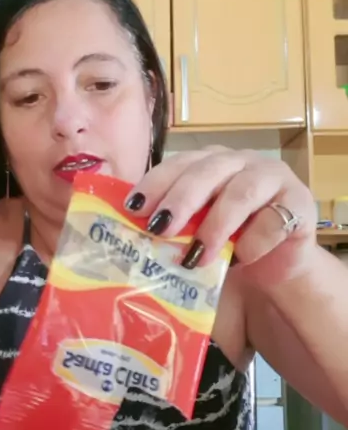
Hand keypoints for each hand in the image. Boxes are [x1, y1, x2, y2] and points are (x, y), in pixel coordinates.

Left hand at [124, 146, 316, 285]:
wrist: (276, 266)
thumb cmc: (228, 244)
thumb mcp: (195, 232)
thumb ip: (171, 224)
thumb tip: (128, 233)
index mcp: (210, 163)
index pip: (179, 163)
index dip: (156, 183)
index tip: (134, 208)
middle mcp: (240, 163)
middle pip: (208, 171)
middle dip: (181, 200)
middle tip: (160, 228)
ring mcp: (273, 178)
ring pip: (243, 191)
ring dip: (216, 225)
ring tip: (195, 256)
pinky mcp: (299, 204)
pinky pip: (275, 219)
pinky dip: (254, 242)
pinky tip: (239, 260)